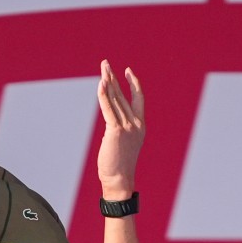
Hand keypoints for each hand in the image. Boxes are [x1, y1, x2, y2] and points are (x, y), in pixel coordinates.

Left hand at [96, 60, 144, 197]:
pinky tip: (101, 84)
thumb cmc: (119, 165)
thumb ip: (120, 129)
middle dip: (113, 77)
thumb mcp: (124, 143)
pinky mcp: (115, 131)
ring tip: (103, 67)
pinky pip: (108, 109)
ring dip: (108, 81)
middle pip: (123, 94)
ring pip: (116, 99)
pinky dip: (104, 96)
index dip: (133, 83)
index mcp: (140, 125)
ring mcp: (127, 127)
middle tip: (105, 63)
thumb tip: (113, 122)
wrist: (119, 179)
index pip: (138, 98)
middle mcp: (135, 123)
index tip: (127, 70)